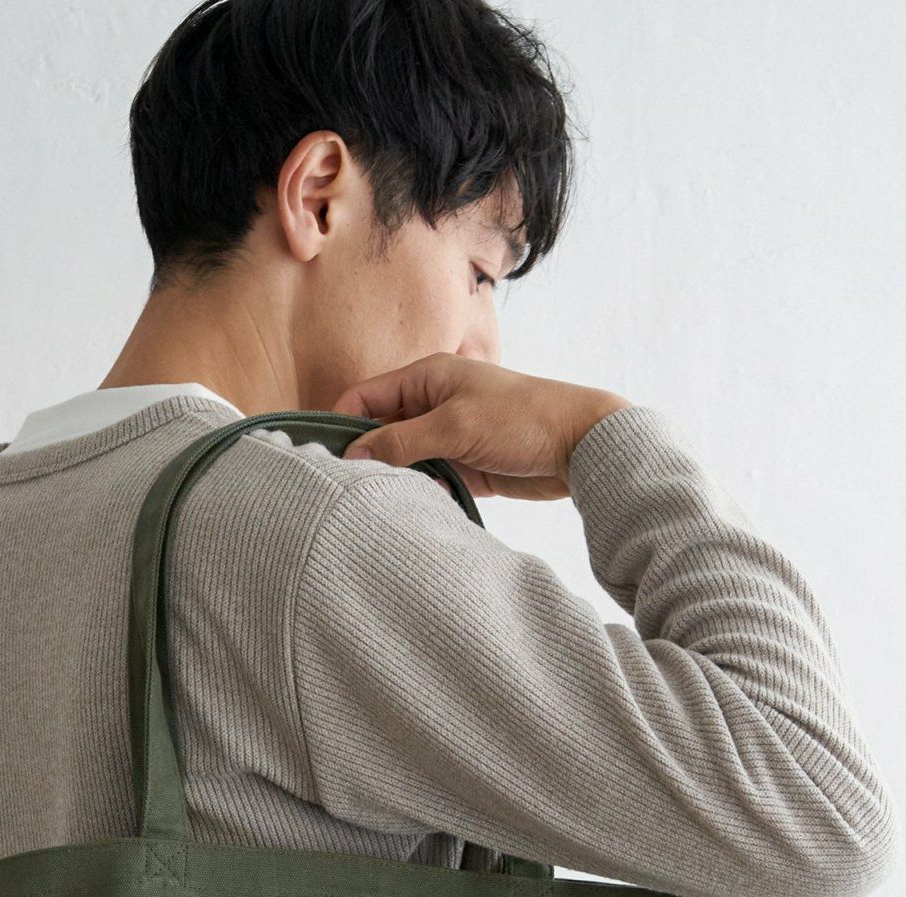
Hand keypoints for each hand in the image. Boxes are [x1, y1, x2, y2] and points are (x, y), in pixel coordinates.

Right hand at [328, 354, 630, 500]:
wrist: (580, 444)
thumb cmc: (521, 419)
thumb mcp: (455, 426)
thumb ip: (403, 441)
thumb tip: (355, 455)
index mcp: (426, 378)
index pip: (365, 397)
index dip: (342, 425)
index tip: (326, 459)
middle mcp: (432, 404)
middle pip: (380, 432)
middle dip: (367, 458)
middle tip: (350, 491)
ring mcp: (447, 437)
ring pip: (403, 460)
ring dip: (395, 480)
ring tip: (380, 504)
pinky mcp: (464, 466)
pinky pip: (429, 481)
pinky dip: (420, 493)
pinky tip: (414, 510)